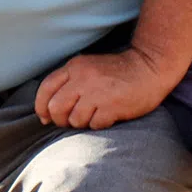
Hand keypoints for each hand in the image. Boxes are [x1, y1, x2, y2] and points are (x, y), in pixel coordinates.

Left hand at [34, 47, 174, 129]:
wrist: (151, 66)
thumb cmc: (117, 72)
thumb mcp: (88, 69)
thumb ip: (68, 84)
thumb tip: (46, 113)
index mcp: (74, 67)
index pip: (46, 88)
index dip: (41, 106)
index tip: (45, 117)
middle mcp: (83, 78)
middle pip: (56, 107)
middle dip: (59, 119)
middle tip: (70, 121)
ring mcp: (98, 92)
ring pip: (75, 119)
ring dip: (82, 123)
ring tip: (94, 115)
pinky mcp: (112, 106)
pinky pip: (94, 124)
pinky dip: (99, 124)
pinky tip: (108, 116)